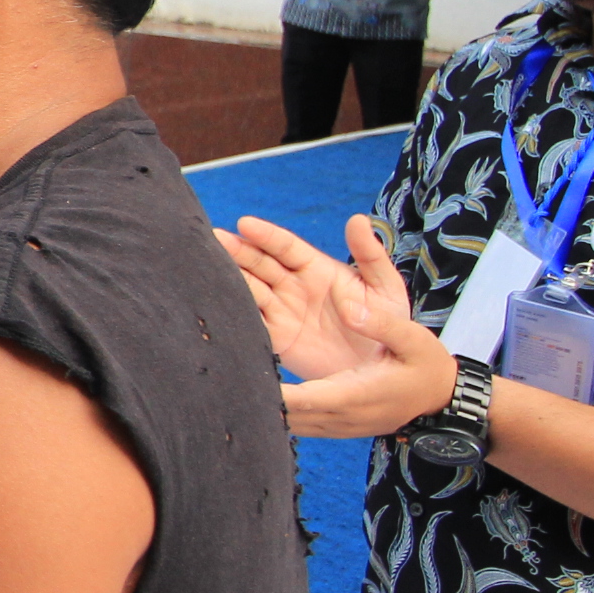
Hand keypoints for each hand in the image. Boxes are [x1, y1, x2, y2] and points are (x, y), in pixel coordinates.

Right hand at [216, 214, 458, 438]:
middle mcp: (296, 288)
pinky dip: (233, 313)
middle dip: (236, 252)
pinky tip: (215, 304)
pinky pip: (251, 323)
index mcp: (319, 270)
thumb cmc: (391, 327)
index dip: (266, 236)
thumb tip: (357, 220)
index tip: (244, 224)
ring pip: (249, 290)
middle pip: (260, 265)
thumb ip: (371, 255)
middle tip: (212, 240)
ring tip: (202, 267)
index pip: (286, 248)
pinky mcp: (277, 341)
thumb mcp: (386, 288)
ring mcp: (284, 313)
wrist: (387, 372)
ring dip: (228, 278)